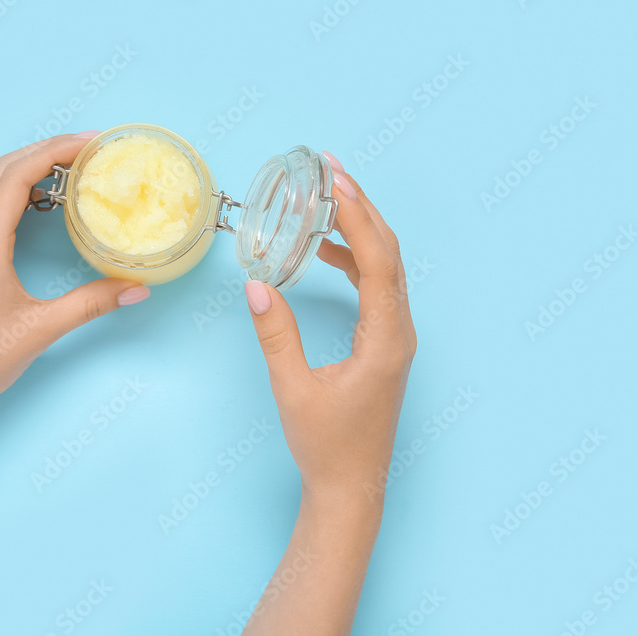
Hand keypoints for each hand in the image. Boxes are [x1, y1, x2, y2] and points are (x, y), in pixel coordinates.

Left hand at [0, 134, 149, 420]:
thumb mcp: (40, 330)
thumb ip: (91, 304)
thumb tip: (137, 289)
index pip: (17, 174)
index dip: (56, 149)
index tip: (92, 143)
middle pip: (2, 169)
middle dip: (45, 150)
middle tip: (88, 150)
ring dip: (26, 167)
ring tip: (66, 168)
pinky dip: (11, 189)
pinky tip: (35, 204)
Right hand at [244, 157, 415, 508]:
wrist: (350, 486)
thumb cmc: (326, 444)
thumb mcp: (293, 389)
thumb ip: (276, 336)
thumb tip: (256, 286)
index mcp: (385, 339)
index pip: (378, 260)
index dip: (357, 215)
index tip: (334, 181)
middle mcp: (399, 331)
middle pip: (389, 252)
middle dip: (361, 208)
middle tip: (330, 171)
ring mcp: (396, 337)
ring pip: (387, 267)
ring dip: (360, 229)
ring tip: (327, 200)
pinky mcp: (386, 343)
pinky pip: (379, 287)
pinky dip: (357, 259)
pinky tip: (329, 252)